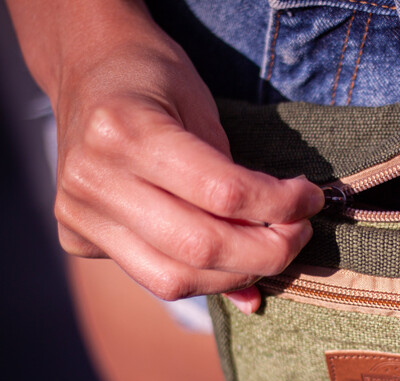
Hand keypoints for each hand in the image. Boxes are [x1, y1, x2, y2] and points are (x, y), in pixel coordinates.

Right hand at [48, 11, 322, 310]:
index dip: (281, 205)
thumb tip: (279, 243)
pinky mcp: (76, 236)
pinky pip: (153, 277)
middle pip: (200, 247)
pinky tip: (231, 264)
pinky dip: (203, 278)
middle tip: (299, 234)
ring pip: (174, 279)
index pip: (223, 192)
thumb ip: (233, 178)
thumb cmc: (155, 80)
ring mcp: (77, 213)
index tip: (311, 199)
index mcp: (124, 130)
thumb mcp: (201, 108)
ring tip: (270, 250)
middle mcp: (93, 179)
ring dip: (238, 275)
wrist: (88, 69)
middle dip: (268, 252)